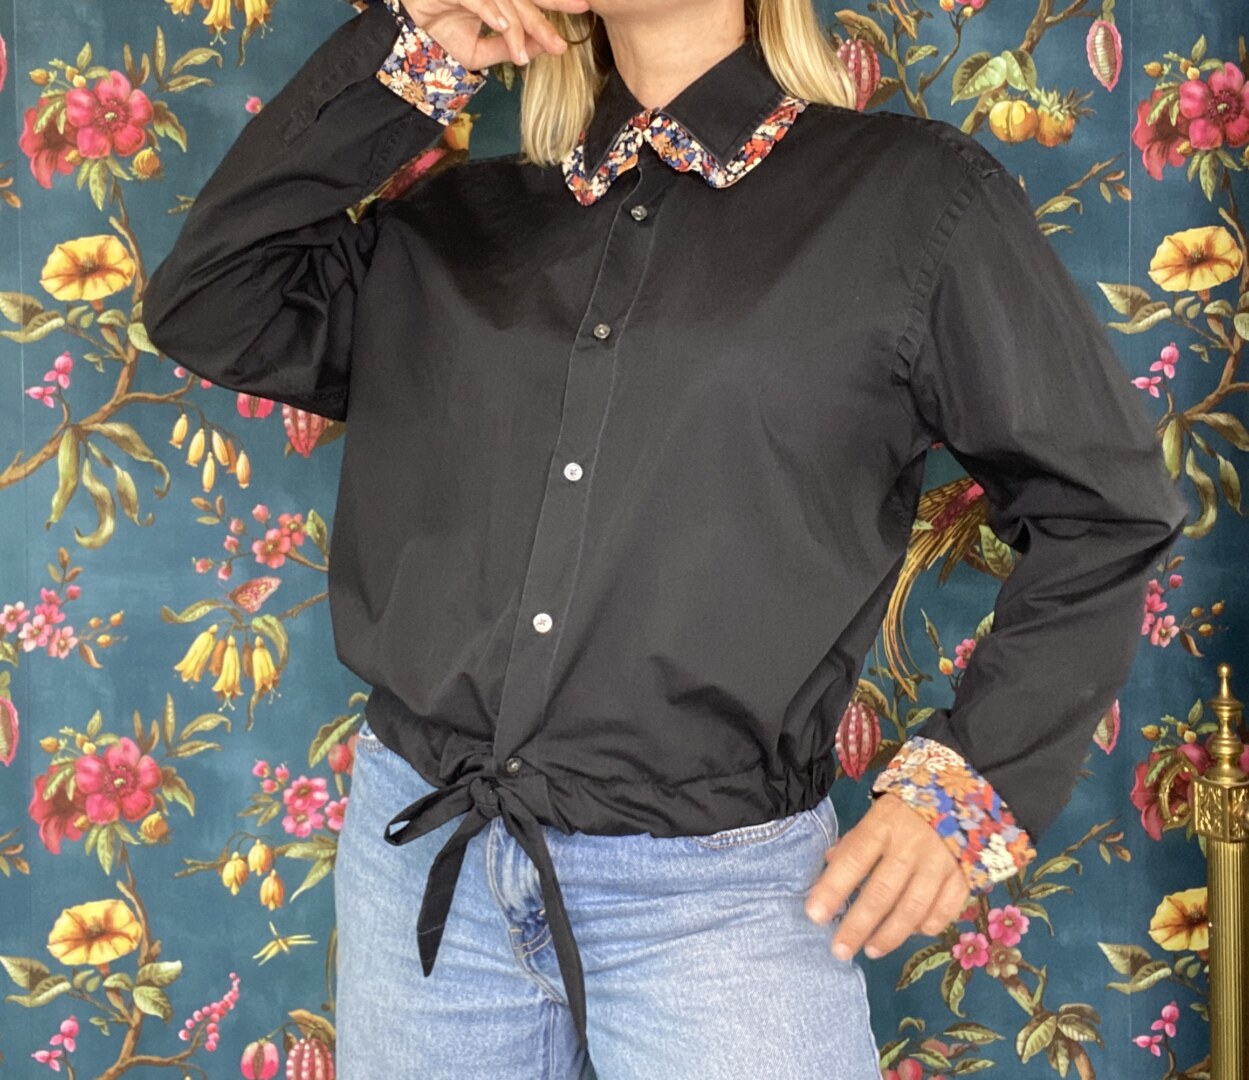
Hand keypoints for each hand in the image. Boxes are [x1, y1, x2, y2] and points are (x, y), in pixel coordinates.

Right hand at [402, 0, 591, 69]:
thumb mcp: (479, 52)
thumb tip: (540, 49)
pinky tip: (504, 25)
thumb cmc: (442, 35)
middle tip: (567, 25)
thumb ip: (508, 48)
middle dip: (547, 10)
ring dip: (517, 24)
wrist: (404, 38)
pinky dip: (490, 11)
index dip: (557, 2)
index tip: (582, 11)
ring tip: (525, 47)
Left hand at [804, 791, 970, 961]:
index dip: (833, 888)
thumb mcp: (876, 814)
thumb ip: (854, 843)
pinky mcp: (964, 877)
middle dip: (858, 925)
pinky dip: (928, 926)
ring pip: (914, 908)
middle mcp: (912, 846)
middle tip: (839, 950)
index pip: (854, 859)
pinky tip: (911, 934)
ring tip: (871, 950)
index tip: (815, 915)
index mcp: (884, 825)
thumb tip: (829, 865)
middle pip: (883, 892)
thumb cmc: (906, 809)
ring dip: (890, 935)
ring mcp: (941, 863)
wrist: (962, 794)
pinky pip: (945, 910)